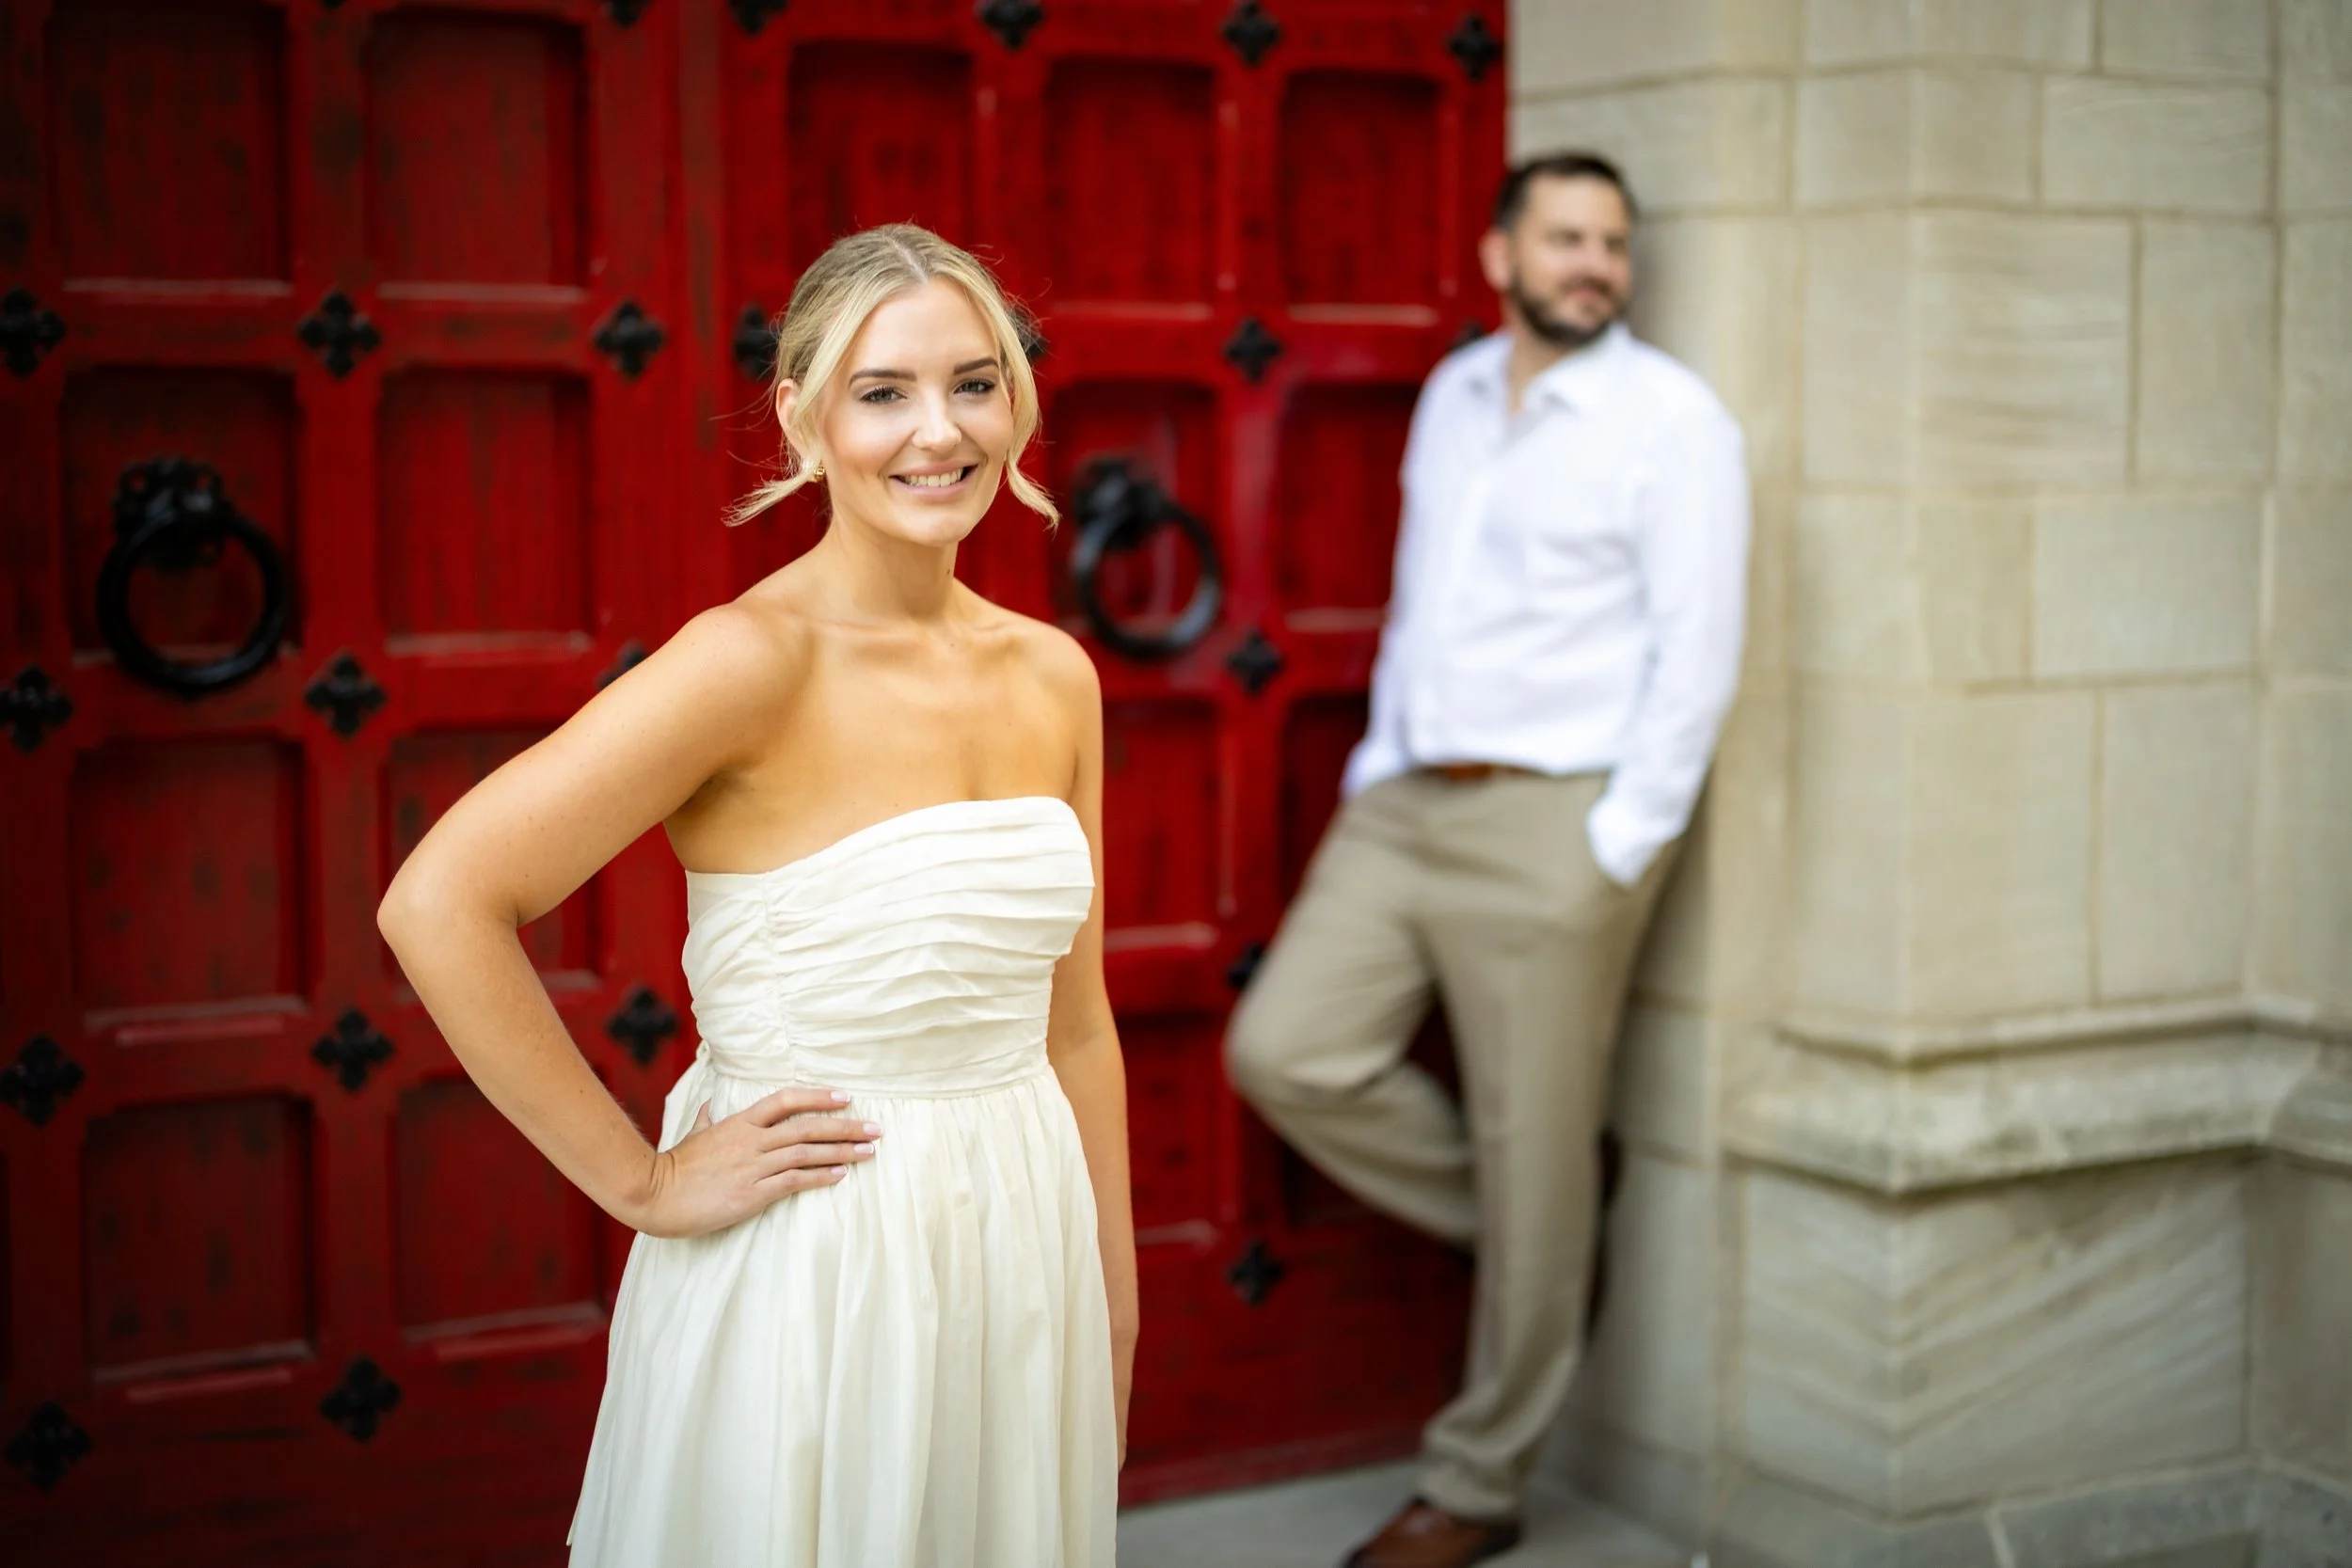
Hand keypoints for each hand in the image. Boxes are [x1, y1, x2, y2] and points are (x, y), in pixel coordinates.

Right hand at [633, 1088, 879, 1237]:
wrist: (654, 1195)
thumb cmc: (673, 1167)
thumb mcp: (692, 1135)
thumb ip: (706, 1120)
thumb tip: (709, 1106)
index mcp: (738, 1123)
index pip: (786, 1100)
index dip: (818, 1096)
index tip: (845, 1098)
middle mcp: (751, 1140)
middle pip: (807, 1127)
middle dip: (845, 1127)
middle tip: (876, 1129)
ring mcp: (753, 1166)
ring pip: (806, 1152)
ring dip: (842, 1152)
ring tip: (869, 1152)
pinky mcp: (752, 1193)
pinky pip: (793, 1181)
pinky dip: (820, 1177)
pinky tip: (840, 1176)